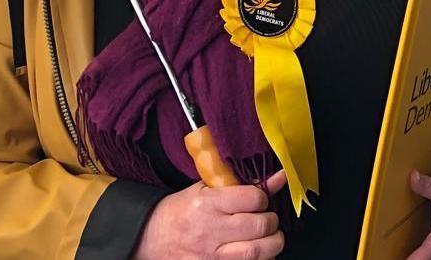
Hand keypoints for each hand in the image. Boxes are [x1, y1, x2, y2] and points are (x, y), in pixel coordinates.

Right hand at [134, 169, 286, 259]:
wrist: (150, 237)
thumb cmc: (181, 210)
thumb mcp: (207, 189)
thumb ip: (243, 184)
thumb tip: (280, 177)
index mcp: (207, 204)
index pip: (254, 199)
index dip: (263, 199)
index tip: (260, 202)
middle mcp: (209, 230)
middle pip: (259, 226)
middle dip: (271, 222)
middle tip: (267, 220)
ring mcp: (209, 256)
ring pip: (256, 252)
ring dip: (271, 244)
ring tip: (269, 238)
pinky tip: (257, 253)